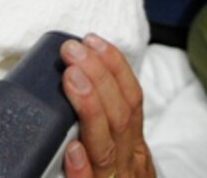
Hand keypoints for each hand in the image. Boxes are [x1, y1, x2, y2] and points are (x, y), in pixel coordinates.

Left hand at [61, 36, 153, 177]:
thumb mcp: (121, 154)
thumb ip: (105, 127)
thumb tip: (79, 81)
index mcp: (134, 147)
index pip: (132, 99)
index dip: (114, 67)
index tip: (93, 41)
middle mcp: (129, 162)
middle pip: (120, 115)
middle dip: (98, 76)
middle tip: (73, 50)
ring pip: (106, 146)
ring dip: (89, 108)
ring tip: (71, 79)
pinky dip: (82, 168)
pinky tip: (72, 149)